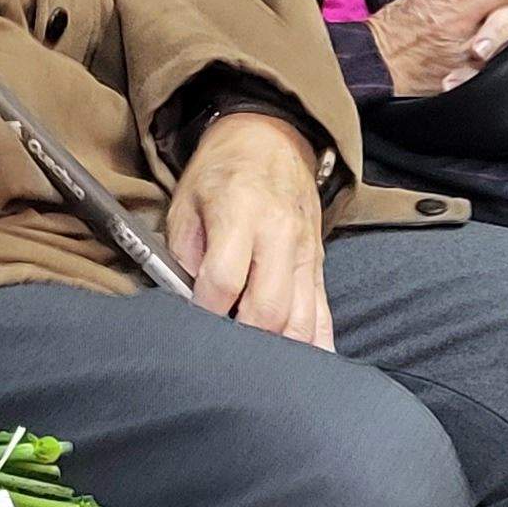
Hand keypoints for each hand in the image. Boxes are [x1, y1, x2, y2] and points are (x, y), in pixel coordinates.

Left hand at [164, 110, 330, 350]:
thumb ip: (183, 252)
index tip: (192, 324)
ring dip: (278, 349)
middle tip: (220, 351)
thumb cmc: (221, 172)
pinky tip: (302, 368)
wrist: (271, 138)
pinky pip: (324, 315)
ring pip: (301, 320)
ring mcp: (305, 254)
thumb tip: (184, 300)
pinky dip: (315, 346)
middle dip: (242, 339)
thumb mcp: (186, 200)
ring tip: (254, 364)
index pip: (224, 279)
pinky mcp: (319, 266)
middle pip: (268, 308)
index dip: (204, 310)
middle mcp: (280, 235)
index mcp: (241, 213)